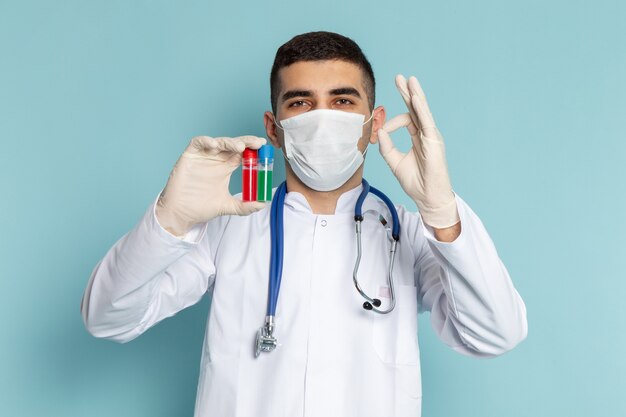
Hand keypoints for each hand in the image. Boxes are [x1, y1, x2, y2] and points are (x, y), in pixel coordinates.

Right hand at [156, 135, 266, 235]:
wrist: (181, 213)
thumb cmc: (201, 207)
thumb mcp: (227, 206)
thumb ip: (244, 206)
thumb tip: (262, 205)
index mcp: (225, 167)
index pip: (242, 153)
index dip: (252, 149)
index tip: (263, 148)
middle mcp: (216, 159)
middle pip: (233, 145)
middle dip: (245, 141)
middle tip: (257, 143)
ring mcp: (203, 156)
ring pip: (218, 142)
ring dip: (229, 142)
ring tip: (239, 146)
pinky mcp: (190, 156)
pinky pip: (198, 143)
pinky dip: (206, 141)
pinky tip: (215, 146)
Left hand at [377, 75, 459, 228]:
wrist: (428, 197)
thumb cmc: (415, 182)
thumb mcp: (394, 162)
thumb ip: (386, 146)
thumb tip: (379, 131)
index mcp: (417, 137)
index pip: (406, 119)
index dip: (391, 122)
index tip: (381, 129)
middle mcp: (426, 134)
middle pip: (415, 108)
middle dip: (407, 92)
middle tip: (399, 77)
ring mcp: (431, 136)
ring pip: (422, 110)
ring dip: (415, 94)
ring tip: (409, 79)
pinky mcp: (434, 141)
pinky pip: (426, 121)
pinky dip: (421, 109)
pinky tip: (415, 98)